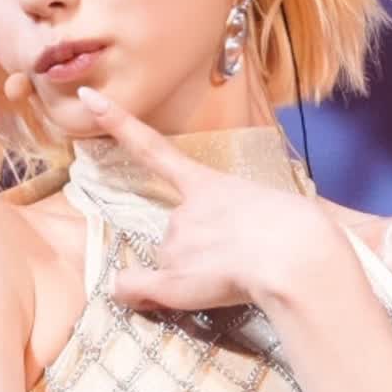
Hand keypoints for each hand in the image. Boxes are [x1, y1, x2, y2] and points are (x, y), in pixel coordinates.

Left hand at [73, 88, 321, 312]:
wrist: (299, 255)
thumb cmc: (303, 234)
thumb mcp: (278, 214)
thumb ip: (243, 223)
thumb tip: (215, 228)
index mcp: (212, 186)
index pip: (154, 150)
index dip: (118, 122)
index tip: (88, 97)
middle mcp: (186, 210)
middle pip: (178, 235)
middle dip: (201, 252)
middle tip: (245, 265)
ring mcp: (178, 241)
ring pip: (172, 264)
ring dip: (196, 275)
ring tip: (242, 281)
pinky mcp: (174, 275)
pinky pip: (135, 285)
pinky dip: (134, 291)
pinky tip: (142, 294)